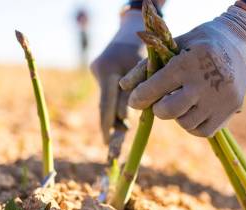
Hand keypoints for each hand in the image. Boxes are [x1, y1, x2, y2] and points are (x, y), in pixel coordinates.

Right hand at [90, 10, 142, 143]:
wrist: (135, 25)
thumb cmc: (147, 47)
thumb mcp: (146, 69)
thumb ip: (137, 92)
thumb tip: (126, 119)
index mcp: (108, 69)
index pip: (106, 103)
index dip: (107, 124)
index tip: (108, 142)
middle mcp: (99, 70)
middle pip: (104, 104)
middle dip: (109, 125)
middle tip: (110, 147)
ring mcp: (97, 69)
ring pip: (107, 99)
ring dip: (113, 116)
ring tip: (115, 138)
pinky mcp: (100, 69)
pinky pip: (109, 92)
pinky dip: (116, 104)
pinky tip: (119, 119)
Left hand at [120, 6, 245, 136]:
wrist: (241, 42)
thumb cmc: (199, 42)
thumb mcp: (174, 45)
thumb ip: (148, 65)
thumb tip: (123, 86)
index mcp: (189, 62)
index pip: (156, 87)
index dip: (140, 97)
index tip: (135, 100)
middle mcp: (206, 82)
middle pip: (169, 111)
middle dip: (158, 109)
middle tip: (160, 101)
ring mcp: (221, 98)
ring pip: (186, 124)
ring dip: (177, 116)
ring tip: (182, 101)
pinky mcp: (232, 109)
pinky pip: (203, 131)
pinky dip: (193, 125)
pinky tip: (193, 110)